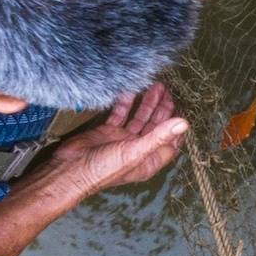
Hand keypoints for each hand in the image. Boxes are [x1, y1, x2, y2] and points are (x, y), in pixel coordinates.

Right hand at [43, 83, 187, 198]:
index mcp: (149, 159)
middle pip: (156, 126)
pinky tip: (130, 90)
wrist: (71, 169)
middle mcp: (138, 149)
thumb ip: (159, 136)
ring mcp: (123, 139)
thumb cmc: (105, 168)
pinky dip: (125, 103)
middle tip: (166, 90)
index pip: (170, 142)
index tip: (182, 108)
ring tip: (154, 85)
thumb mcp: (135, 152)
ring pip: (139, 118)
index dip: (176, 127)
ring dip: (147, 103)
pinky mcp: (108, 131)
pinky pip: (120, 114)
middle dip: (162, 108)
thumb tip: (184, 123)